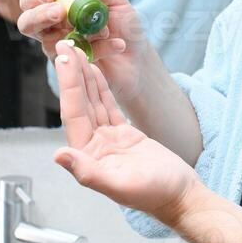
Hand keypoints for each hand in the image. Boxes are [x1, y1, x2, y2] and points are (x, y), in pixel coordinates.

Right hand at [16, 0, 150, 102]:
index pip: (31, 0)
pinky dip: (101, 48)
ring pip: (47, 43)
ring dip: (76, 33)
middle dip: (39, 15)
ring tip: (103, 30)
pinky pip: (78, 57)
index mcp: (58, 7)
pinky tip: (118, 43)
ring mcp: (62, 50)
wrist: (139, 57)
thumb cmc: (123, 25)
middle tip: (60, 11)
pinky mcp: (73, 68)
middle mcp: (54, 29)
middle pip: (27, 23)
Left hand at [51, 39, 198, 224]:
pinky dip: (100, 88)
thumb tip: (59, 156)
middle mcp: (93, 147)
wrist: (182, 196)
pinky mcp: (124, 135)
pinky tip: (95, 72)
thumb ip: (88, 172)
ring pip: (92, 102)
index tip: (63, 59)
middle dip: (72, 74)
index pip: (74, 114)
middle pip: (79, 104)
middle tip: (65, 45)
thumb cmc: (156, 194)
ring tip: (76, 51)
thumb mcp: (122, 184)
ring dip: (84, 77)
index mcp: (88, 157)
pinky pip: (108, 106)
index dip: (68, 85)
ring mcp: (108, 140)